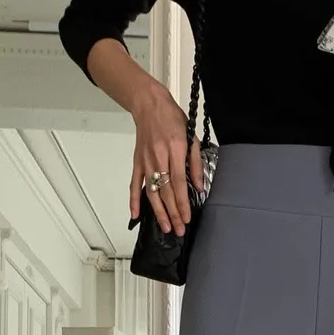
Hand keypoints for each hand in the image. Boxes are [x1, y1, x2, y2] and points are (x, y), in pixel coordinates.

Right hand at [129, 83, 205, 235]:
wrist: (149, 104)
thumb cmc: (172, 119)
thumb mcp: (191, 137)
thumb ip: (195, 163)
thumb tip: (199, 186)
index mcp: (174, 150)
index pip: (179, 183)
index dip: (182, 203)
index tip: (186, 218)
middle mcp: (158, 158)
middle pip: (165, 191)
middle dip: (172, 213)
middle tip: (178, 230)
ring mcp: (146, 161)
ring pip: (151, 192)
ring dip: (158, 212)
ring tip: (165, 227)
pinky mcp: (137, 162)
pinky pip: (135, 183)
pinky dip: (134, 199)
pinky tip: (136, 214)